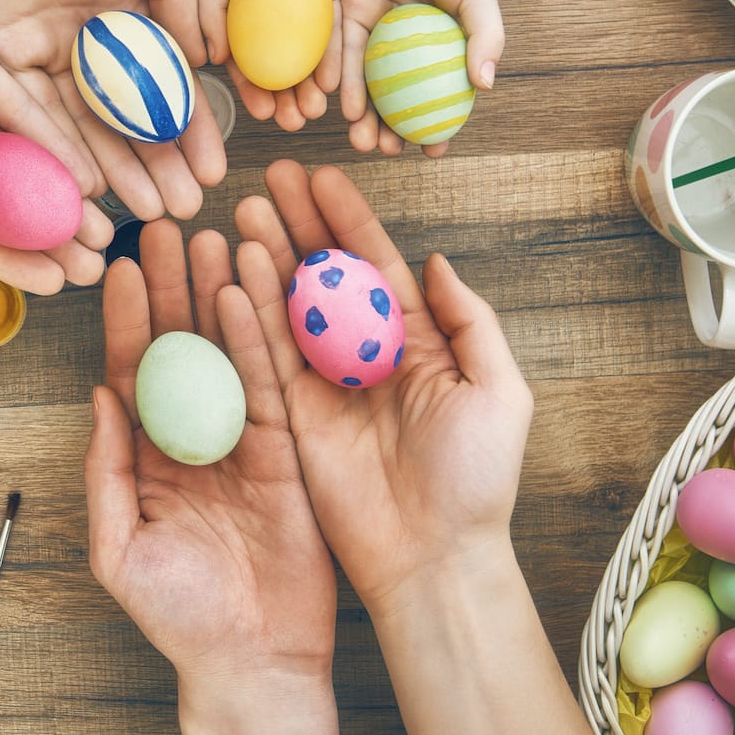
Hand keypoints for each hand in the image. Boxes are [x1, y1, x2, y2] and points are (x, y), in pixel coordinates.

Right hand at [0, 0, 112, 294]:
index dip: (8, 261)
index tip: (54, 285)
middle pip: (3, 207)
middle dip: (49, 239)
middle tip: (95, 266)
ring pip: (24, 166)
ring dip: (63, 199)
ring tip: (105, 232)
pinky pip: (28, 114)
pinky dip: (58, 143)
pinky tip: (89, 174)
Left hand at [0, 0, 225, 220]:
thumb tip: (204, 59)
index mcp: (133, 15)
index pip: (169, 87)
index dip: (193, 132)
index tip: (213, 172)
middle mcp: (94, 44)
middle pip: (131, 120)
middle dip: (159, 168)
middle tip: (183, 211)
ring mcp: (51, 55)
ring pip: (88, 128)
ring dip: (118, 173)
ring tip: (149, 214)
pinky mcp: (6, 60)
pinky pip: (37, 115)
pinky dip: (63, 152)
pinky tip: (92, 188)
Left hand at [84, 219, 332, 685]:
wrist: (252, 660)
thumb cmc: (178, 615)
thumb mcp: (119, 546)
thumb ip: (106, 470)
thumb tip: (98, 395)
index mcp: (149, 457)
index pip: (134, 373)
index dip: (129, 319)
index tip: (122, 267)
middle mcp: (194, 437)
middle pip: (181, 347)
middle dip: (172, 288)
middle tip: (166, 228)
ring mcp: (243, 440)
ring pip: (227, 351)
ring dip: (216, 294)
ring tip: (210, 236)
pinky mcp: (288, 450)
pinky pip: (272, 383)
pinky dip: (259, 337)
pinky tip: (247, 291)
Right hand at [195, 0, 344, 132]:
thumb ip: (207, 10)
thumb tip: (208, 60)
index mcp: (236, 12)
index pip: (243, 62)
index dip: (250, 91)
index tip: (259, 113)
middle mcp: (269, 16)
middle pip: (277, 68)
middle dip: (284, 99)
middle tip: (292, 123)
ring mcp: (301, 6)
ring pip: (307, 58)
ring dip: (309, 88)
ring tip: (313, 112)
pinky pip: (334, 32)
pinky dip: (334, 59)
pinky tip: (334, 83)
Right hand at [232, 160, 531, 610]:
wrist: (433, 557)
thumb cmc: (477, 481)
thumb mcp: (499, 393)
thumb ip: (471, 323)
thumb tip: (436, 260)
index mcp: (418, 343)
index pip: (376, 266)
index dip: (349, 220)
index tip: (321, 178)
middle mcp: (366, 355)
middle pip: (325, 276)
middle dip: (298, 225)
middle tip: (269, 179)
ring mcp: (326, 385)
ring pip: (290, 306)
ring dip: (267, 258)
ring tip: (244, 211)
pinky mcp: (293, 417)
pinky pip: (267, 356)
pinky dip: (250, 313)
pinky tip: (236, 271)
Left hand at [340, 0, 502, 156]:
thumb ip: (485, 38)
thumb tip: (485, 87)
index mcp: (442, 44)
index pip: (439, 97)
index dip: (438, 128)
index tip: (433, 153)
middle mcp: (407, 45)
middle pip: (398, 100)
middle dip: (393, 132)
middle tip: (388, 152)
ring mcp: (376, 32)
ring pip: (368, 85)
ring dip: (364, 117)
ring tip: (362, 141)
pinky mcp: (347, 15)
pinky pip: (344, 56)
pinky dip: (345, 83)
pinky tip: (344, 108)